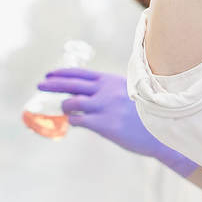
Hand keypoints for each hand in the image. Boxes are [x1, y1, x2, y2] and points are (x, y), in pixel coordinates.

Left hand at [37, 68, 196, 176]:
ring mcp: (103, 107)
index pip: (80, 73)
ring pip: (71, 102)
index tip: (49, 74)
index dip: (62, 73)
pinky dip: (73, 120)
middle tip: (40, 85)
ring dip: (64, 106)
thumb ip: (109, 91)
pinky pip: (78, 120)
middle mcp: (105, 91)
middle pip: (71, 84)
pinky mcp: (104, 124)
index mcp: (111, 81)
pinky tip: (74, 122)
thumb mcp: (129, 93)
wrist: (161, 129)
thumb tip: (89, 96)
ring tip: (63, 110)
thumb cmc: (146, 113)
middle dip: (52, 84)